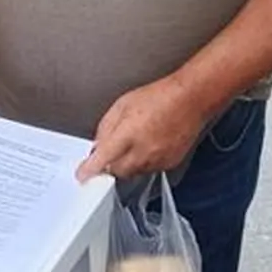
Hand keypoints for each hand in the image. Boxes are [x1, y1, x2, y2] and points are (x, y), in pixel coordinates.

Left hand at [78, 75, 209, 180]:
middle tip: (111, 152)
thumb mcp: (122, 104)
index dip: (89, 170)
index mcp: (128, 134)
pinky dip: (144, 162)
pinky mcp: (169, 164)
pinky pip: (149, 170)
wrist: (189, 99)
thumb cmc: (159, 97)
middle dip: (109, 165)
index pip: (102, 160)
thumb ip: (106, 127)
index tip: (82, 175)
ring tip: (135, 141)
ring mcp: (157, 160)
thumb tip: (98, 144)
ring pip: (133, 173)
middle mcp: (143, 151)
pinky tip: (149, 144)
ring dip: (127, 163)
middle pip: (116, 171)